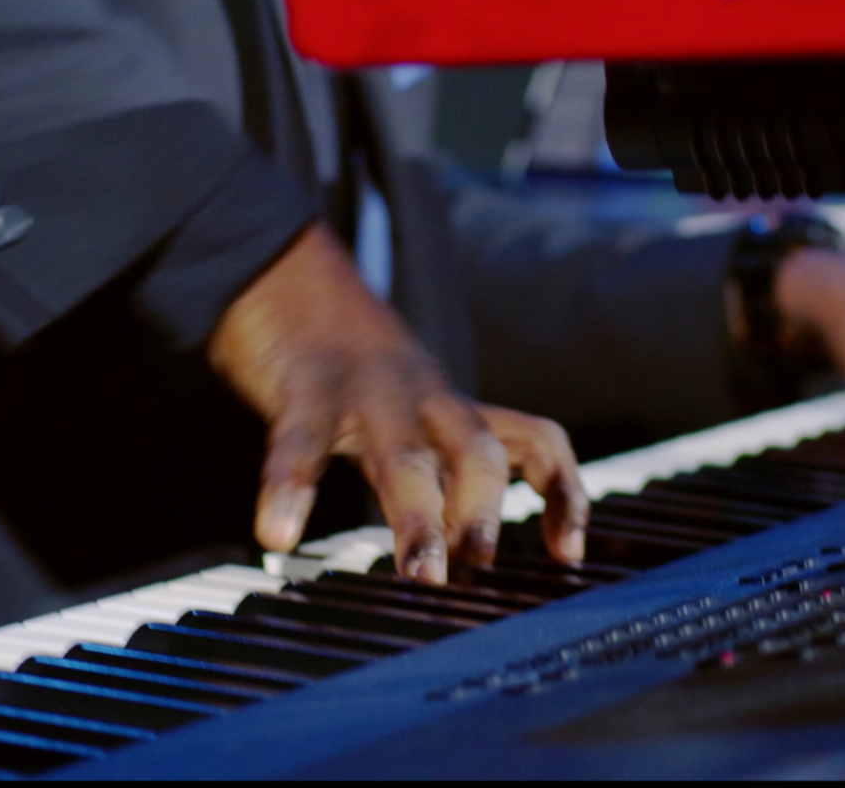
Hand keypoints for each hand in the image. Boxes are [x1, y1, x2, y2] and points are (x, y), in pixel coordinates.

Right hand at [207, 222, 588, 580]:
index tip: (568, 555)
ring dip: (420, 517)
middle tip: (481, 568)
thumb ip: (430, 466)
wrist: (284, 269)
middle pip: (477, 450)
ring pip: (405, 454)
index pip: (536, 441)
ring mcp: (366, 389)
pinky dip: (290, 486)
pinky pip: (300, 439)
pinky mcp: (303, 384)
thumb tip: (454, 552)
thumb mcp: (405, 408)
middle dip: (485, 511)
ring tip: (421, 575)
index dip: (563, 494)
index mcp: (450, 407)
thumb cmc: (344, 360)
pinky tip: (276, 533)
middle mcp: (422, 396)